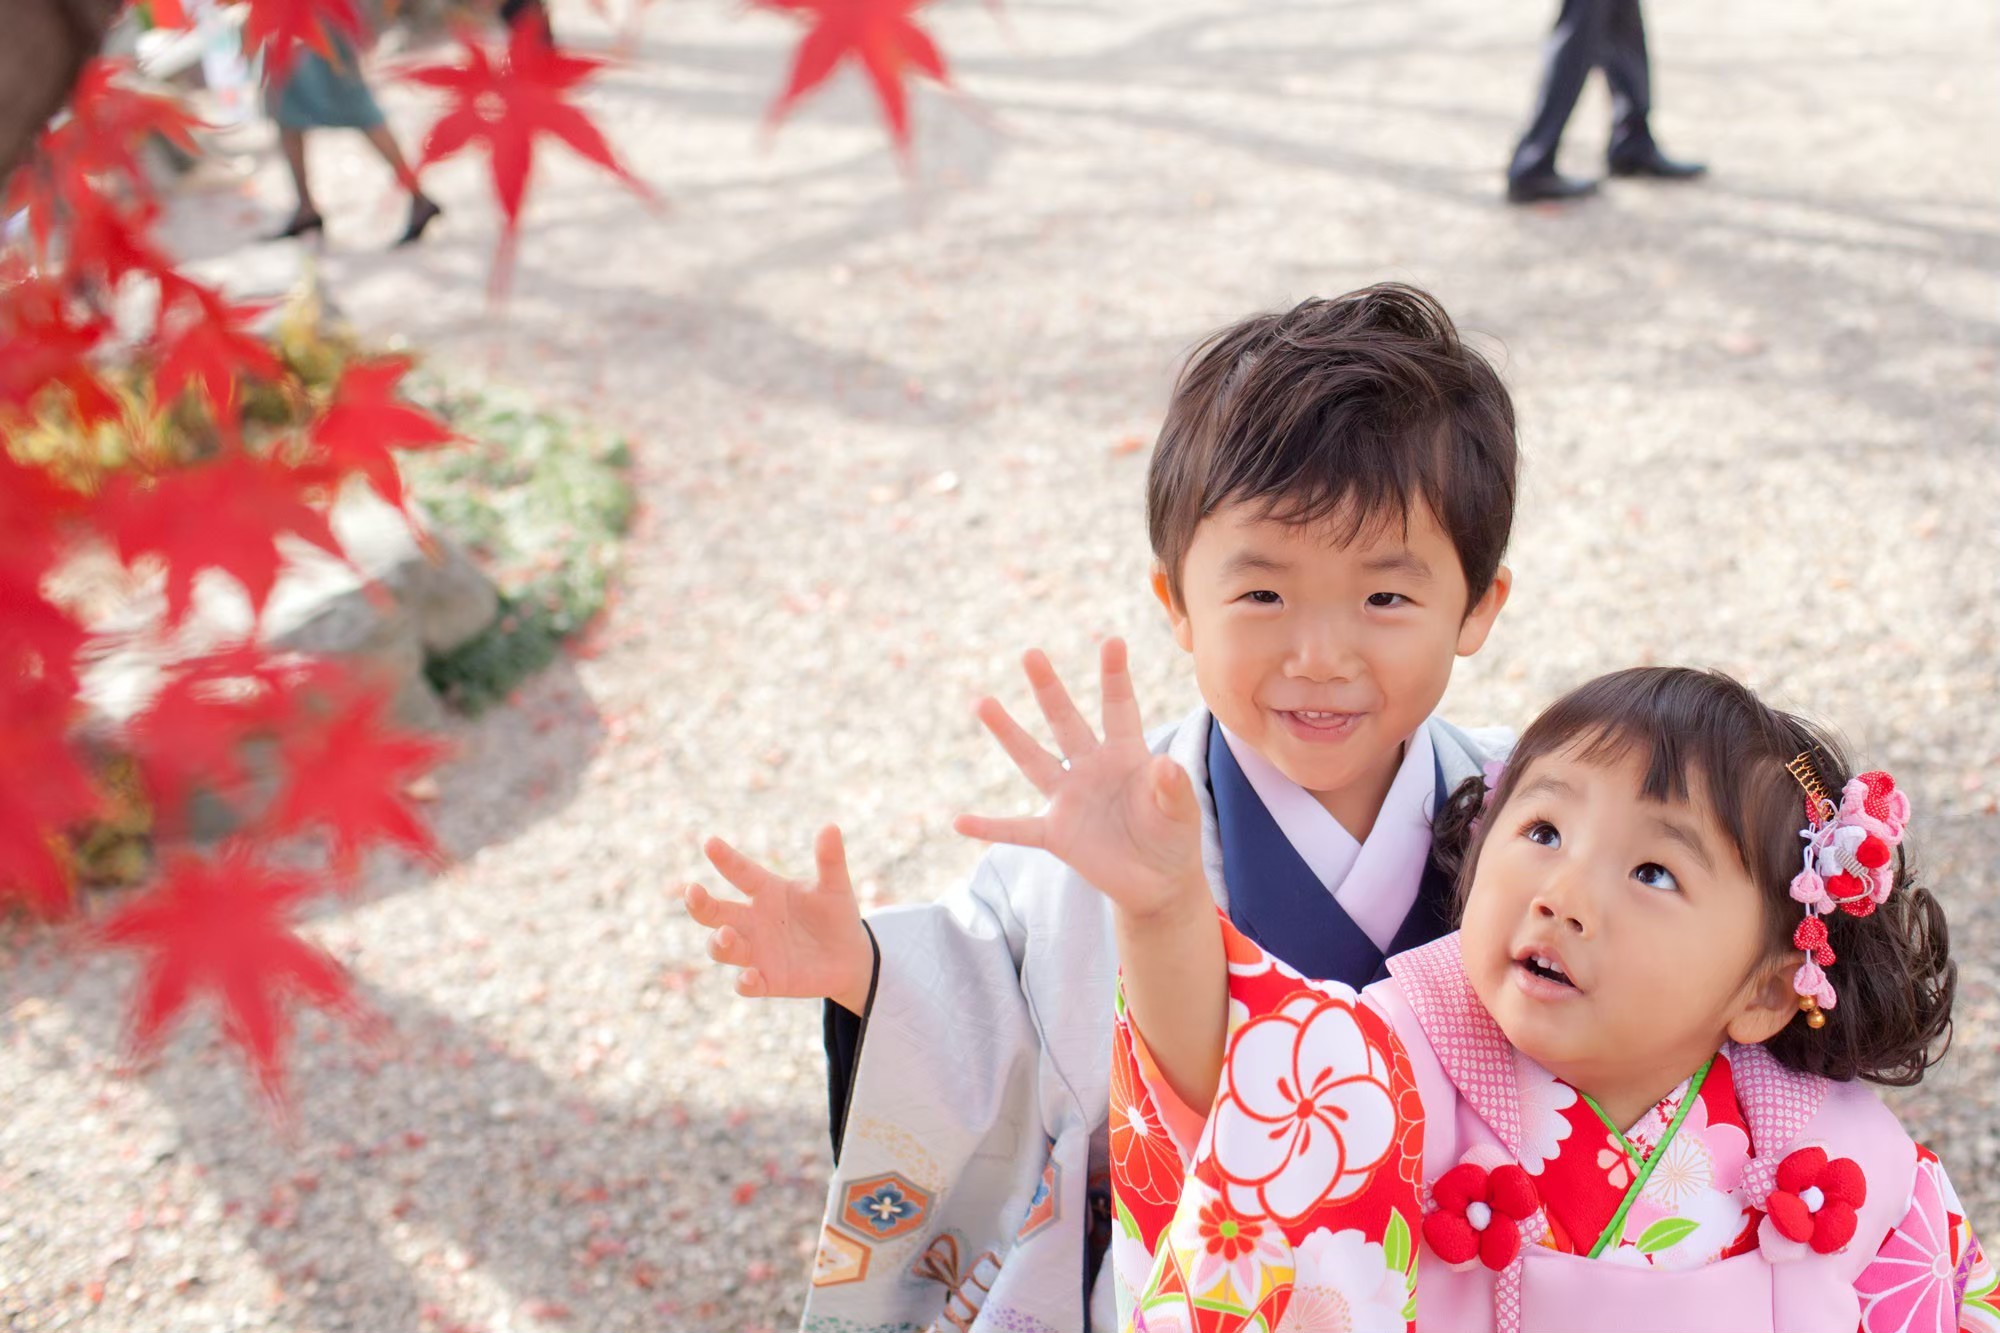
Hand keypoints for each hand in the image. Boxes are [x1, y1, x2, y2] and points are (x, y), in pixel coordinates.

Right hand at [682, 825, 873, 1013]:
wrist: (851, 957)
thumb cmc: (835, 915)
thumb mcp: (835, 887)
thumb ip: (830, 860)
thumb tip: (832, 826)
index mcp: (767, 892)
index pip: (741, 873)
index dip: (725, 858)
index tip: (710, 842)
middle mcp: (753, 921)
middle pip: (715, 913)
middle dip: (699, 904)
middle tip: (692, 891)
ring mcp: (757, 952)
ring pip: (723, 948)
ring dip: (720, 942)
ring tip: (727, 934)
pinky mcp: (769, 980)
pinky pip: (747, 984)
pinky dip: (745, 981)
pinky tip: (750, 976)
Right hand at [954, 639, 1205, 921]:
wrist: (1158, 881)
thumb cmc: (1173, 835)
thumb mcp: (1181, 812)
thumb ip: (1174, 789)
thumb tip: (1165, 764)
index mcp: (1126, 754)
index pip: (1119, 709)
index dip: (1115, 677)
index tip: (1112, 641)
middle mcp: (1091, 767)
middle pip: (1066, 722)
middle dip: (1049, 689)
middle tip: (1030, 654)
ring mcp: (1069, 799)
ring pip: (1033, 760)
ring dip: (1008, 733)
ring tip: (982, 702)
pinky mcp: (1057, 834)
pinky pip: (1017, 830)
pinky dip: (989, 828)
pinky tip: (960, 822)